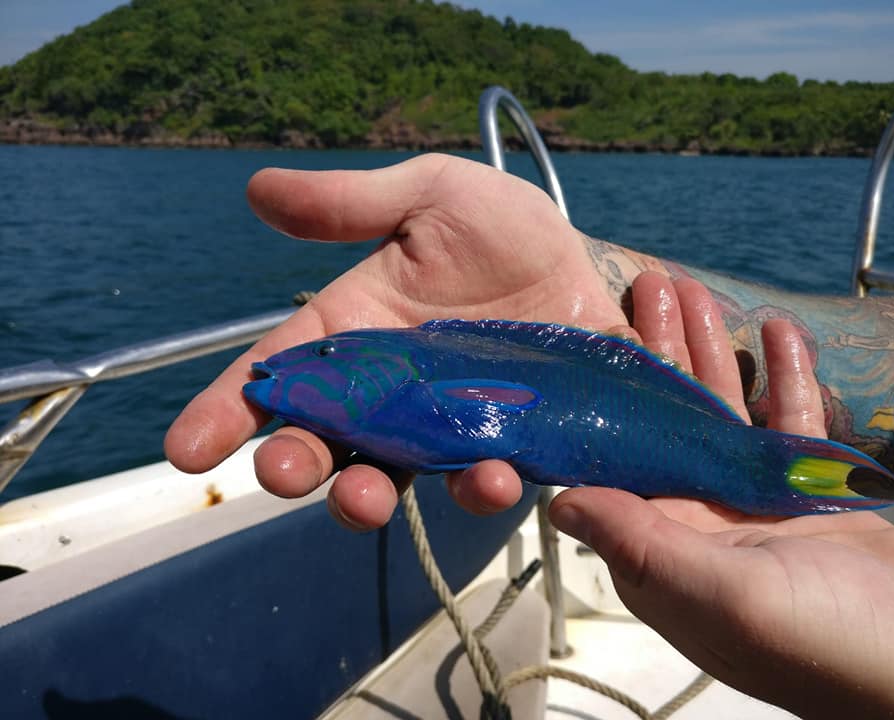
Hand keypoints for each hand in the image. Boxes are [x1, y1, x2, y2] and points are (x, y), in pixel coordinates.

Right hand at [164, 154, 624, 527]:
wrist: (588, 265)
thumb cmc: (504, 228)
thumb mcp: (432, 197)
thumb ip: (353, 204)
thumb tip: (258, 188)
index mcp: (356, 329)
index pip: (278, 372)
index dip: (226, 408)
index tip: (186, 448)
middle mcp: (388, 390)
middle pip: (322, 442)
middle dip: (294, 464)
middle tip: (279, 472)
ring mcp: (444, 425)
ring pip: (390, 477)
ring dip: (369, 497)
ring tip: (368, 496)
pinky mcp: (504, 445)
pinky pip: (481, 479)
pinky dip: (478, 487)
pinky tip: (491, 475)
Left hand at [549, 273, 893, 718]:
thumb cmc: (832, 649)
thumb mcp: (727, 596)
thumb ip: (644, 547)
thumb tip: (558, 504)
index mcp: (664, 551)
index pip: (617, 460)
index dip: (603, 394)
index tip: (593, 331)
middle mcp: (699, 525)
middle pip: (667, 420)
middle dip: (658, 352)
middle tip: (650, 283)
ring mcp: (754, 507)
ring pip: (725, 413)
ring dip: (714, 353)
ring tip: (697, 289)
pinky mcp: (809, 496)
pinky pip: (788, 424)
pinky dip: (783, 377)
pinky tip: (778, 329)